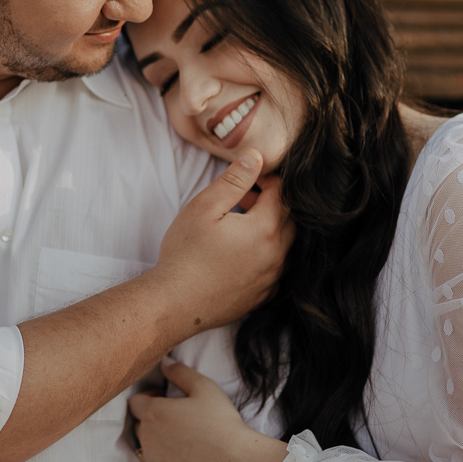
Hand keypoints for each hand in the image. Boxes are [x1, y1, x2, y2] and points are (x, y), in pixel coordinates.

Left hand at [129, 357, 286, 461]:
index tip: (166, 398)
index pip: (135, 401)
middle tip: (176, 416)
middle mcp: (146, 437)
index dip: (149, 396)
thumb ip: (179, 372)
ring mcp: (152, 460)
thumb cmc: (220, 420)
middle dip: (152, 418)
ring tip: (179, 436)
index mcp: (153, 412)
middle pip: (139, 423)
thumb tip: (163, 362)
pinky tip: (181, 456)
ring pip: (145, 446)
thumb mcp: (203, 386)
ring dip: (155, 440)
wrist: (235, 460)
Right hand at [150, 150, 293, 332]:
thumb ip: (234, 180)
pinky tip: (239, 252)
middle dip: (271, 203)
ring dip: (268, 228)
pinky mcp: (262, 295)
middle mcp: (276, 256)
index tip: (248, 177)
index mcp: (265, 230)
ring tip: (238, 225)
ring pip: (284, 244)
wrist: (175, 304)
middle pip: (288, 218)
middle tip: (243, 199)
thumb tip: (256, 157)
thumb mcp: (205, 207)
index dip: (266, 179)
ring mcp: (271, 278)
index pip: (281, 193)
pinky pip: (275, 267)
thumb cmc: (185, 254)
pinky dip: (265, 253)